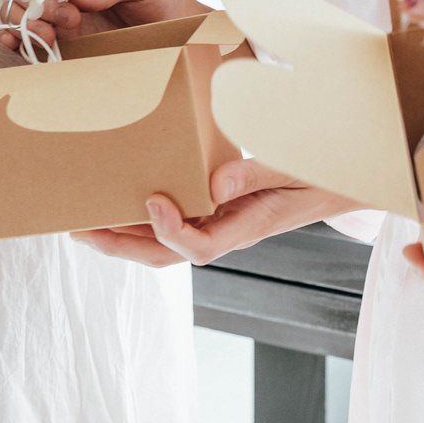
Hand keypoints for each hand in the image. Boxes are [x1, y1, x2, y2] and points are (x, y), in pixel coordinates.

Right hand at [2, 0, 204, 50]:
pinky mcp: (58, 36)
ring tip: (49, 37)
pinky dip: (13, 38)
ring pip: (19, 8)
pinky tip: (16, 43)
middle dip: (36, 0)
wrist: (169, 34)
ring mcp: (59, 9)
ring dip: (24, 21)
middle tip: (69, 18)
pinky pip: (23, 35)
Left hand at [73, 159, 354, 266]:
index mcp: (248, 226)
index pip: (201, 247)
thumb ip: (257, 174)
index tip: (151, 199)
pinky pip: (177, 221)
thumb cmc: (325, 173)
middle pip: (167, 254)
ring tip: (83, 219)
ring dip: (123, 234)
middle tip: (78, 228)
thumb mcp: (297, 168)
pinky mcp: (219, 211)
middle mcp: (229, 231)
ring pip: (165, 243)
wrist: (345, 180)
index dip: (171, 230)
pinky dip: (143, 215)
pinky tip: (121, 198)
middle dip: (120, 244)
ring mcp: (222, 224)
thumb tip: (213, 183)